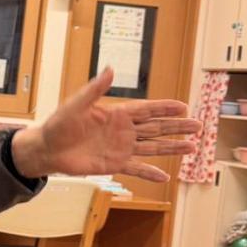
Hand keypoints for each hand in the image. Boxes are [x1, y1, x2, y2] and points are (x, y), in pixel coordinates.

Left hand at [11, 68, 200, 182]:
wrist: (47, 149)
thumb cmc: (59, 124)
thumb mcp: (76, 104)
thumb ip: (95, 89)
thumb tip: (110, 69)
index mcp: (117, 113)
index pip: (147, 110)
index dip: (165, 108)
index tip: (184, 106)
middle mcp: (123, 130)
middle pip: (156, 128)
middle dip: (177, 127)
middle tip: (199, 126)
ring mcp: (120, 148)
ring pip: (152, 148)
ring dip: (172, 148)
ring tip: (193, 148)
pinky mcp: (114, 164)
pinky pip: (136, 168)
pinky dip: (150, 173)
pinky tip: (165, 177)